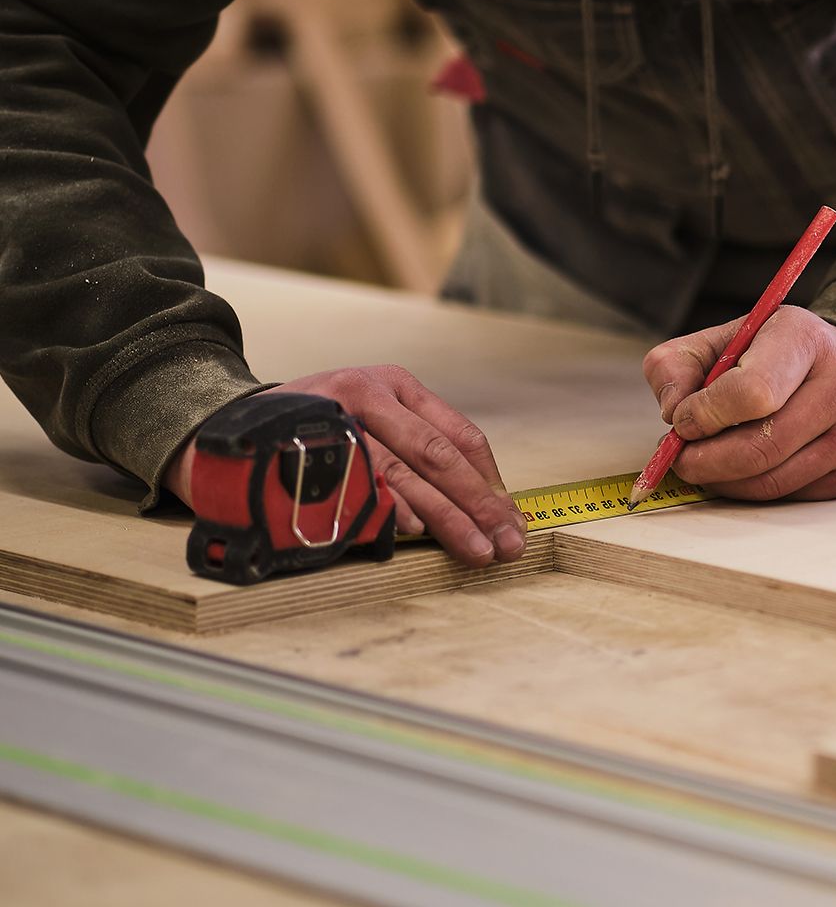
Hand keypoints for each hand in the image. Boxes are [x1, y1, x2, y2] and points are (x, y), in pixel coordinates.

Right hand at [165, 366, 525, 567]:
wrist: (221, 422)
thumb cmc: (313, 429)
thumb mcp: (369, 417)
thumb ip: (416, 448)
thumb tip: (482, 506)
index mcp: (395, 384)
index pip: (460, 435)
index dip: (491, 482)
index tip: (514, 519)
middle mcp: (369, 392)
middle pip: (439, 455)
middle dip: (480, 505)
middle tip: (508, 545)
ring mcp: (336, 417)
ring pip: (404, 472)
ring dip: (445, 517)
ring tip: (475, 550)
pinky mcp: (305, 444)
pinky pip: (357, 482)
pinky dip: (388, 509)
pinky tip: (413, 533)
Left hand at [642, 306, 835, 500]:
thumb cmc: (779, 355)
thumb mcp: (725, 339)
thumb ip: (679, 365)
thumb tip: (672, 411)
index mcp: (805, 339)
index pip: (752, 392)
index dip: (707, 415)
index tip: (683, 421)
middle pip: (761, 447)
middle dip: (707, 461)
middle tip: (680, 459)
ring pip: (773, 481)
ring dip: (726, 481)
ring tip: (707, 464)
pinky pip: (792, 496)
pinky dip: (756, 489)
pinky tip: (746, 469)